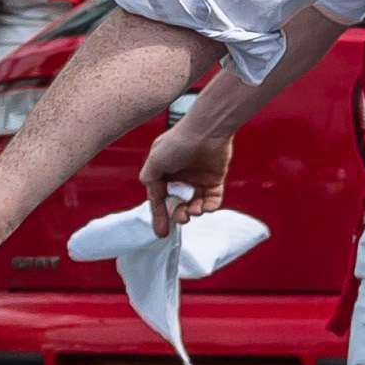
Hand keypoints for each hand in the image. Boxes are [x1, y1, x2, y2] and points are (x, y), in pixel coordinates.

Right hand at [134, 100, 245, 235]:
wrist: (207, 131)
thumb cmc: (179, 143)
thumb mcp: (155, 160)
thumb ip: (149, 178)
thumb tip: (150, 191)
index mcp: (164, 172)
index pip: (159, 198)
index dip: (160, 216)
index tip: (162, 233)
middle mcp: (180, 176)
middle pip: (178, 204)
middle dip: (179, 214)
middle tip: (183, 218)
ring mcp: (198, 178)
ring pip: (195, 204)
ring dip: (194, 211)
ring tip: (195, 210)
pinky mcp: (215, 179)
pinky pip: (213, 199)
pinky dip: (210, 206)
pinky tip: (206, 206)